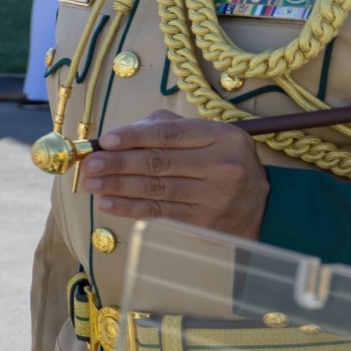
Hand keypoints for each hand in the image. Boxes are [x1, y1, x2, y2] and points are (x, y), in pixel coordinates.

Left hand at [78, 111, 268, 237]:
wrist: (260, 206)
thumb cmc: (220, 163)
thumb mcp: (206, 137)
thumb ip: (165, 128)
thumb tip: (118, 136)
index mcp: (221, 136)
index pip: (170, 134)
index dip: (134, 137)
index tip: (105, 140)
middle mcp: (221, 165)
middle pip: (159, 162)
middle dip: (118, 163)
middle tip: (90, 163)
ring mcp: (214, 196)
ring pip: (156, 189)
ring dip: (117, 186)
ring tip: (91, 183)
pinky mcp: (204, 221)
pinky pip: (160, 213)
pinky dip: (129, 208)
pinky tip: (107, 203)